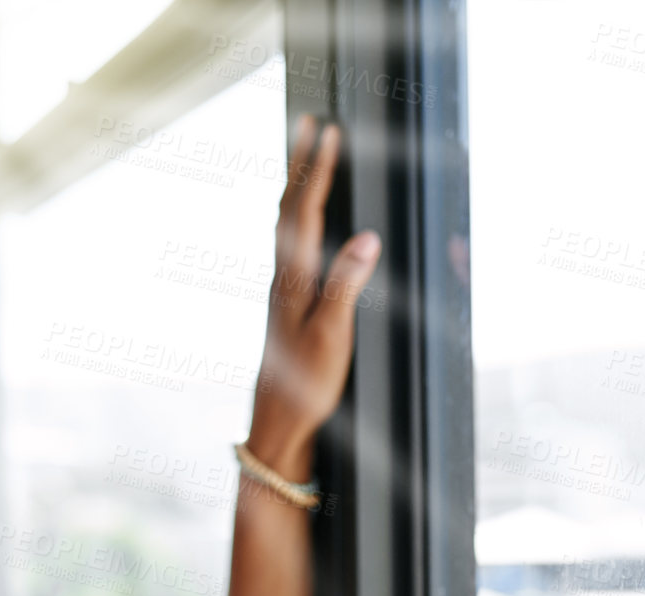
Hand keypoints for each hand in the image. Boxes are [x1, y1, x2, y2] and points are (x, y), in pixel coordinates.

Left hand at [246, 115, 380, 474]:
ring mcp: (282, 290)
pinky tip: (301, 221)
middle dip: (301, 163)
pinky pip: (290, 245)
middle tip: (309, 123)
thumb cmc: (307, 385)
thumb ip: (347, 285)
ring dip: (296, 185)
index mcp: (293, 280)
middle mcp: (282, 278)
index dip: (318, 169)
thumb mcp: (332, 336)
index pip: (304, 211)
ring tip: (305, 155)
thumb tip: (365, 238)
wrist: (279, 422)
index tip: (329, 131)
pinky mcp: (287, 304)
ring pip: (285, 224)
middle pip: (288, 207)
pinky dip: (296, 217)